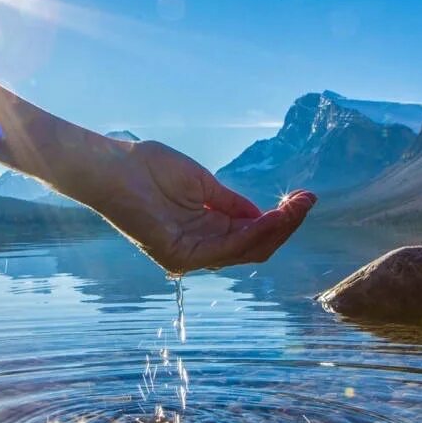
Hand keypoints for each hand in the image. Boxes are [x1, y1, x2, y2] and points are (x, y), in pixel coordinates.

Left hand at [89, 139, 316, 274]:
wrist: (114, 167)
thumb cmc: (149, 169)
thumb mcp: (203, 184)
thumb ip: (232, 203)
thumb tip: (264, 214)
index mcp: (205, 230)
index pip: (251, 233)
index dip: (279, 219)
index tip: (303, 198)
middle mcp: (200, 247)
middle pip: (254, 246)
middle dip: (284, 225)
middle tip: (307, 202)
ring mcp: (191, 255)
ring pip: (246, 250)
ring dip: (276, 229)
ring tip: (297, 207)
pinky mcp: (181, 256)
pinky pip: (227, 248)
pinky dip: (253, 233)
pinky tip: (273, 216)